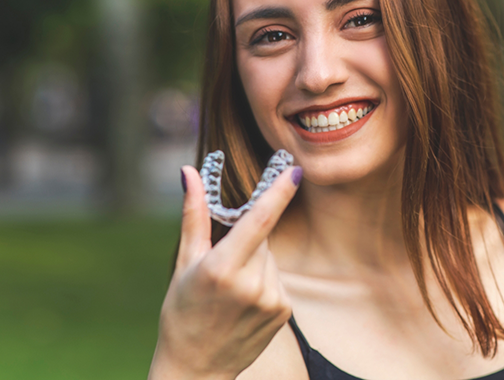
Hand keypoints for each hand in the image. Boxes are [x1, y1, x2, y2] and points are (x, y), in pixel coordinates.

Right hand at [148, 163, 301, 379]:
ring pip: (271, 258)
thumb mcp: (184, 262)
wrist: (196, 369)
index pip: (259, 220)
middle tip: (224, 263)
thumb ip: (193, 214)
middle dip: (248, 240)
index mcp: (222, 268)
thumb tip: (189, 172)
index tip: (295, 170)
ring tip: (232, 290)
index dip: (279, 192)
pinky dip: (264, 281)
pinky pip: (278, 278)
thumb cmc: (182, 311)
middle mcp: (251, 284)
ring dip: (256, 262)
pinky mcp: (284, 311)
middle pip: (262, 237)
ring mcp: (271, 300)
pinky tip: (246, 302)